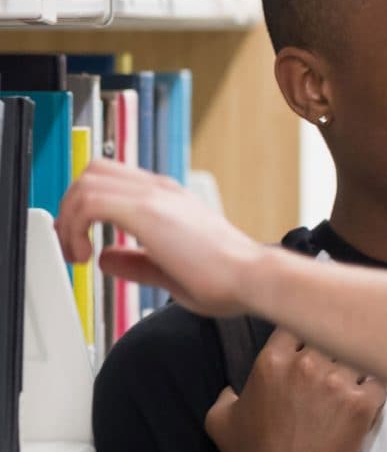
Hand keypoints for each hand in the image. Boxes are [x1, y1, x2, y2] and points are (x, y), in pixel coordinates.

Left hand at [56, 159, 262, 315]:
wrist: (252, 278)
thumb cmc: (228, 280)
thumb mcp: (169, 271)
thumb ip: (135, 262)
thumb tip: (106, 258)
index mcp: (169, 200)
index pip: (113, 180)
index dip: (86, 206)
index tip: (82, 240)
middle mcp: (160, 190)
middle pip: (93, 171)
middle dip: (70, 207)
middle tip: (72, 244)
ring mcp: (154, 196)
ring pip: (86, 181)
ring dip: (69, 218)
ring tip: (76, 252)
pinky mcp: (147, 210)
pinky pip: (90, 201)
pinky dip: (74, 226)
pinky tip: (85, 255)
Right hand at [205, 327, 386, 451]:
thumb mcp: (219, 418)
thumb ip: (228, 391)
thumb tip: (235, 386)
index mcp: (272, 360)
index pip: (298, 321)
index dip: (305, 331)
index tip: (308, 344)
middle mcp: (307, 364)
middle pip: (331, 336)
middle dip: (331, 349)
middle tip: (330, 370)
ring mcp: (337, 382)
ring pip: (357, 356)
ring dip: (354, 369)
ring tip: (346, 389)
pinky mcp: (362, 405)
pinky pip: (378, 383)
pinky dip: (373, 392)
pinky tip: (362, 405)